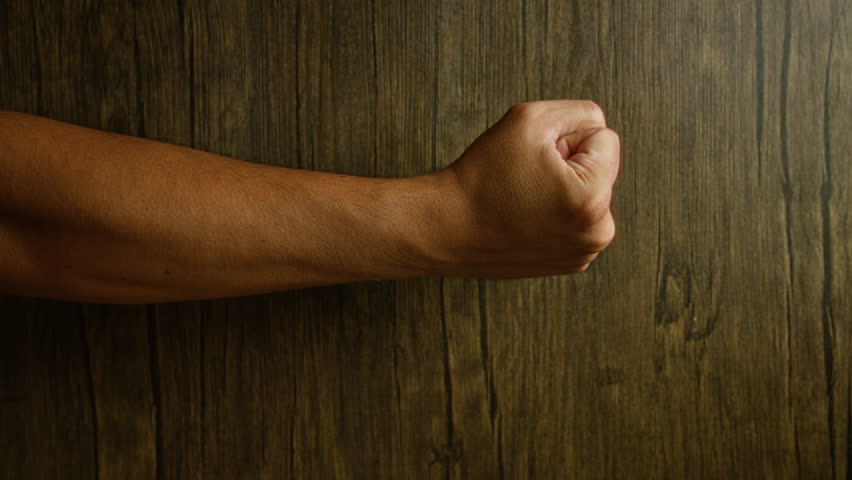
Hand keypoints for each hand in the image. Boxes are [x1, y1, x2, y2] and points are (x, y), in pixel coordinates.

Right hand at [434, 100, 619, 277]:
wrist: (447, 228)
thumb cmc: (483, 175)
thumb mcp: (530, 120)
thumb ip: (580, 113)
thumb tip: (599, 130)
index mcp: (593, 198)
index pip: (605, 138)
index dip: (567, 139)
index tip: (536, 159)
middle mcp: (597, 232)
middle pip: (601, 168)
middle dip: (570, 165)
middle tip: (526, 179)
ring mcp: (584, 252)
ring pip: (590, 194)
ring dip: (565, 188)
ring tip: (524, 198)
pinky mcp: (570, 262)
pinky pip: (577, 219)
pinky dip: (557, 213)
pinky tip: (525, 217)